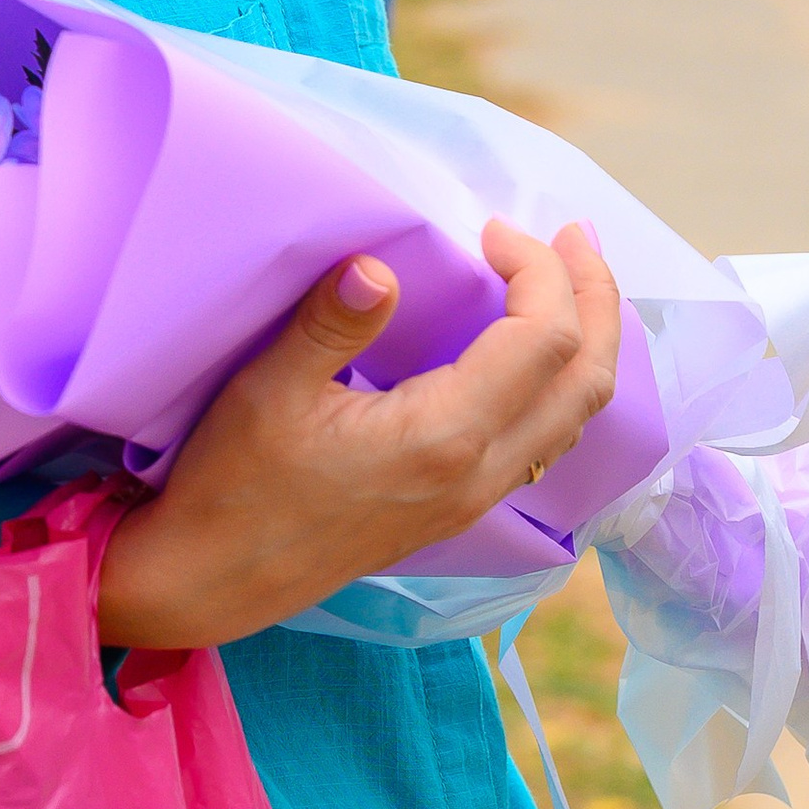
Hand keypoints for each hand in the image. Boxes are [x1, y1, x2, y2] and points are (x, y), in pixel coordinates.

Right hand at [96, 217, 621, 650]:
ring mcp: (476, 499)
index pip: (542, 339)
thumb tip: (378, 265)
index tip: (488, 229)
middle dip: (596, 298)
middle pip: (588, 381)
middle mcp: (478, 474)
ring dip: (588, 342)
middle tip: (573, 235)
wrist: (212, 579)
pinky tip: (531, 352)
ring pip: (577, 418)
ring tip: (568, 280)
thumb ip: (330, 324)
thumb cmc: (232, 483)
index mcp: (443, 437)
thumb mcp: (267, 390)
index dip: (537, 269)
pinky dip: (562, 383)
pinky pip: (547, 441)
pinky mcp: (461, 509)